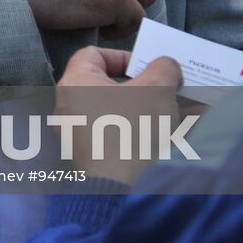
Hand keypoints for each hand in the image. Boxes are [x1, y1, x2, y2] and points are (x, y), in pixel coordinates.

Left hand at [56, 47, 183, 182]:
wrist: (124, 188)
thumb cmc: (133, 133)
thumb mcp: (157, 89)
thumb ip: (163, 68)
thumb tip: (165, 67)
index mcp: (74, 83)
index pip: (93, 54)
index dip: (123, 56)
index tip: (147, 67)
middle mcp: (68, 108)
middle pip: (107, 85)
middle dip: (141, 86)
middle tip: (165, 90)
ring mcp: (76, 135)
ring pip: (115, 112)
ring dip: (144, 109)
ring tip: (174, 113)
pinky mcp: (90, 157)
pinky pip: (115, 135)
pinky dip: (138, 131)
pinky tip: (165, 136)